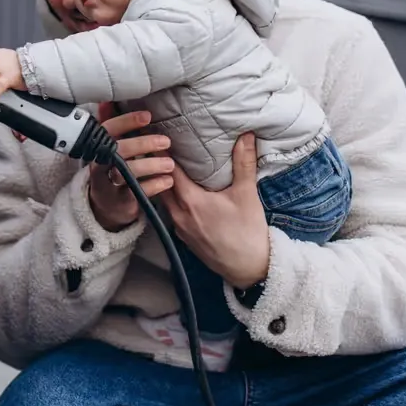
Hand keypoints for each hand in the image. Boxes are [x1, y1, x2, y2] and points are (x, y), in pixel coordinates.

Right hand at [87, 103, 175, 230]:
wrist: (106, 206)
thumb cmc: (110, 169)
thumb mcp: (107, 148)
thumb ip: (109, 126)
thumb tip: (107, 100)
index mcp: (97, 148)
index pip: (107, 130)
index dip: (126, 122)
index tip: (147, 116)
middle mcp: (100, 165)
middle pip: (118, 151)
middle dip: (142, 144)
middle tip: (165, 141)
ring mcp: (109, 185)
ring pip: (127, 173)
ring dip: (151, 165)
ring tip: (170, 164)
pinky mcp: (121, 201)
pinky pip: (138, 192)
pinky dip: (155, 185)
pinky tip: (168, 181)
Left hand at [159, 133, 269, 289]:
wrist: (249, 269)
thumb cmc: (248, 232)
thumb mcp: (247, 194)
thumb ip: (243, 163)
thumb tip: (246, 136)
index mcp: (190, 201)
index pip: (168, 170)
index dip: (163, 152)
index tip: (159, 136)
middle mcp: (178, 214)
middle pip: (160, 184)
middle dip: (158, 166)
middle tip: (156, 147)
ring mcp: (178, 228)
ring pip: (163, 200)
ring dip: (162, 183)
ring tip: (164, 166)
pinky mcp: (183, 238)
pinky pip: (169, 213)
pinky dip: (169, 199)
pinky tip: (177, 193)